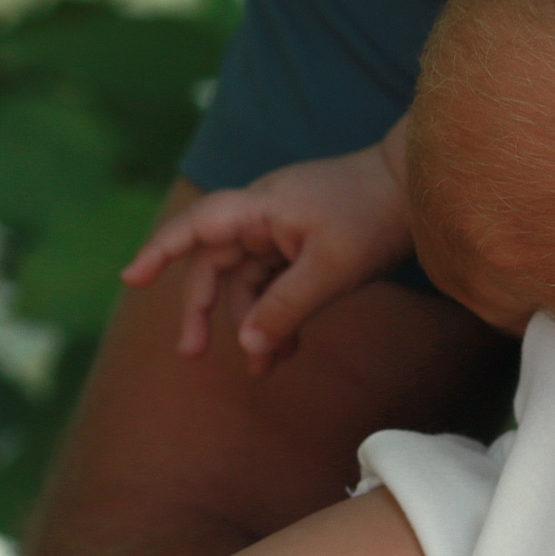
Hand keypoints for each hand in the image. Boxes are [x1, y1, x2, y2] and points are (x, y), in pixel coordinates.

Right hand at [120, 143, 413, 375]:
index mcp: (262, 207)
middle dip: (203, 309)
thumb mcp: (331, 268)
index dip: (161, 249)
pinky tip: (287, 348)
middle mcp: (264, 213)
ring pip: (248, 280)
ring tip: (269, 366)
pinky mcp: (303, 243)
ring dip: (251, 322)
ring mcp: (283, 228)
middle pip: (215, 263)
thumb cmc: (376, 215)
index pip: (198, 225)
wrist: (422, 188)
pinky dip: (276, 313)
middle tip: (193, 354)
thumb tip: (248, 345)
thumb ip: (286, 307)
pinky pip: (275, 282)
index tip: (132, 278)